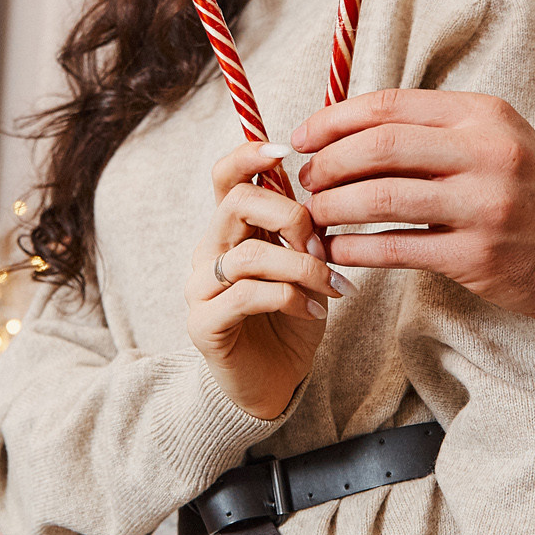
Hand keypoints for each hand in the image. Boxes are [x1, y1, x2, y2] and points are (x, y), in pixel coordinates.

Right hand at [186, 141, 342, 419]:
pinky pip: (248, 296)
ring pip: (249, 255)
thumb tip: (333, 191)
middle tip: (321, 245)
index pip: (225, 176)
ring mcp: (201, 288)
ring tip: (332, 287)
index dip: (250, 155)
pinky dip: (291, 299)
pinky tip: (315, 312)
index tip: (286, 151)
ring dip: (302, 268)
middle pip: (237, 203)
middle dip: (290, 215)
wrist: (274, 383)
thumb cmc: (293, 319)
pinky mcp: (204, 324)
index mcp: (231, 230)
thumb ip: (308, 231)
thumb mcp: (307, 266)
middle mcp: (208, 252)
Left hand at [287, 89, 534, 339]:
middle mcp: (485, 152)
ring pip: (381, 197)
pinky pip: (397, 248)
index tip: (302, 137)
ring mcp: (483, 205)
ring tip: (312, 216)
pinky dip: (356, 250)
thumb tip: (356, 131)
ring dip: (333, 207)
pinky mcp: (478, 256)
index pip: (390, 106)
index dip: (334, 120)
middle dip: (327, 163)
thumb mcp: (500, 141)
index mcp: (484, 115)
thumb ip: (439, 131)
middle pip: (379, 146)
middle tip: (302, 180)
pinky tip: (337, 253)